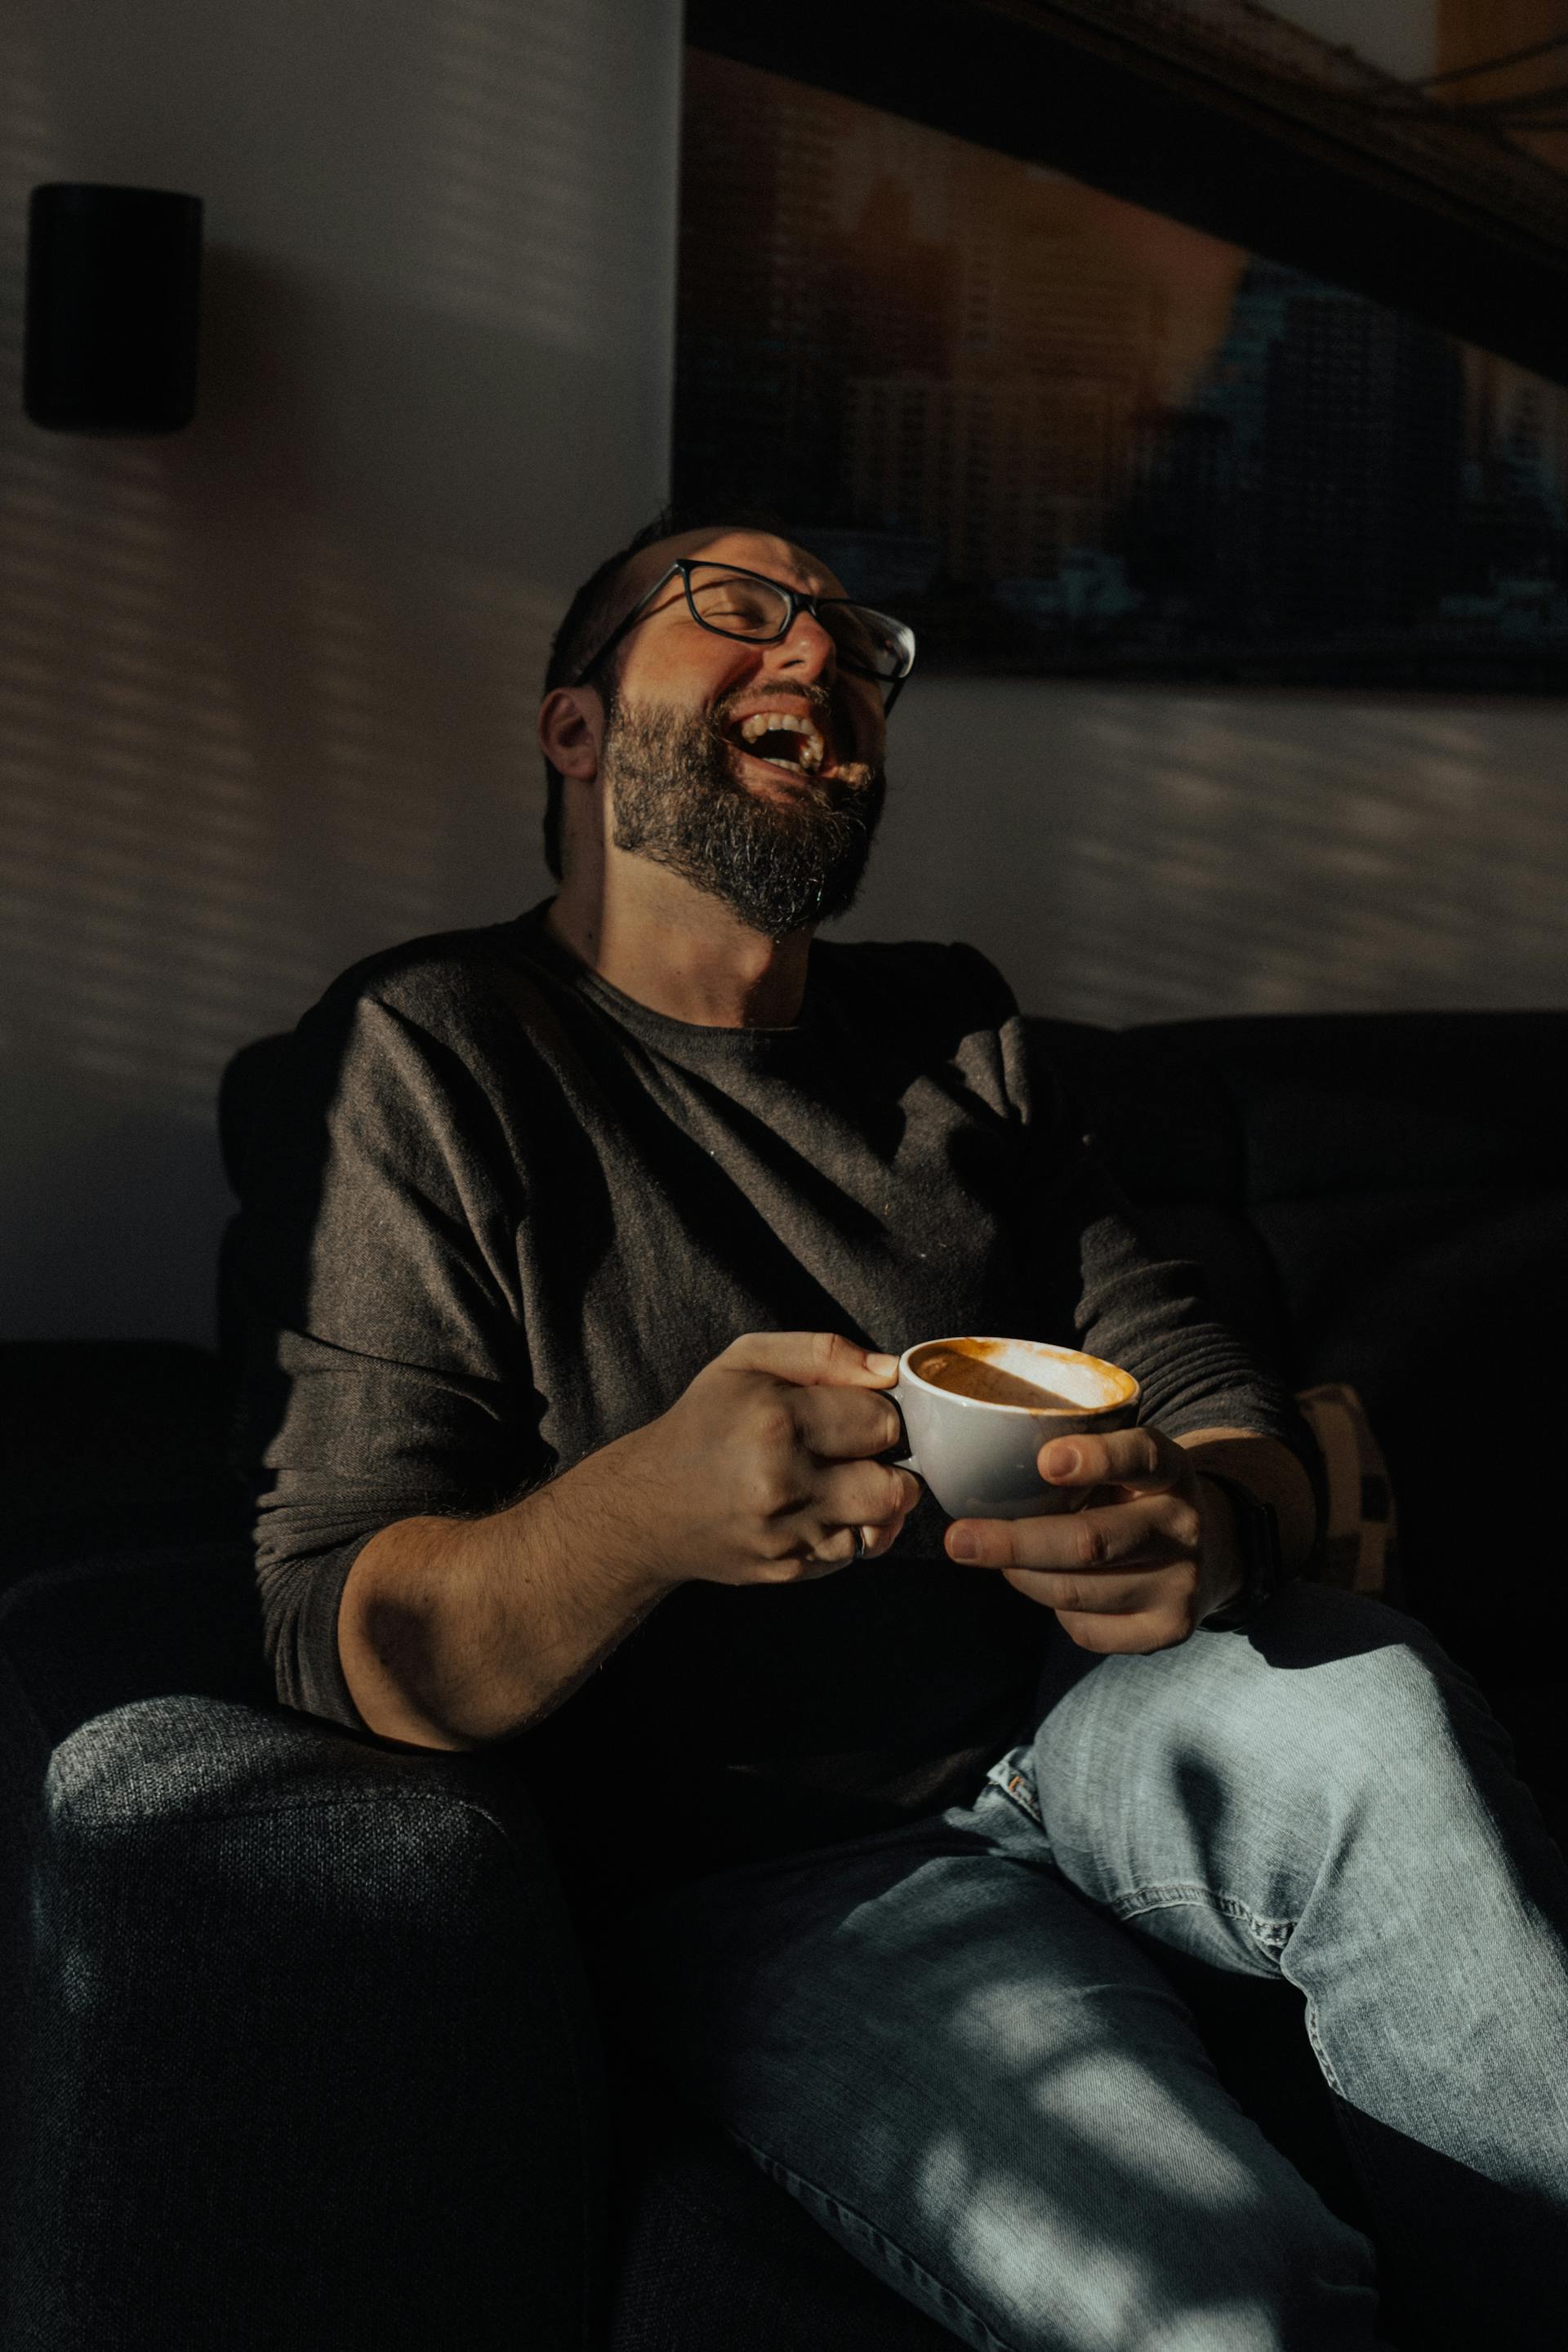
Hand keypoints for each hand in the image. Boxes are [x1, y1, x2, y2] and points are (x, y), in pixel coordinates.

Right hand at [614, 1331, 922, 1590]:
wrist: (647, 1506)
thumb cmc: (703, 1422)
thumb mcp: (748, 1362)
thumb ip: (823, 1353)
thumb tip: (888, 1372)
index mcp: (778, 1421)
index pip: (884, 1422)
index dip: (882, 1416)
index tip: (860, 1416)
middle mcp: (784, 1484)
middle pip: (895, 1487)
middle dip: (891, 1468)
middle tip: (862, 1455)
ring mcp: (786, 1535)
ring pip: (879, 1527)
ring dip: (870, 1505)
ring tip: (836, 1482)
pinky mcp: (786, 1570)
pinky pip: (849, 1555)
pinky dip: (844, 1532)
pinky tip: (813, 1510)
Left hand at [944, 1426, 1245, 1653]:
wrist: (1207, 1552)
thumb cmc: (1133, 1497)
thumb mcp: (1121, 1465)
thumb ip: (1072, 1463)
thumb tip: (978, 1479)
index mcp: (1172, 1470)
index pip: (1142, 1456)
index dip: (1096, 1458)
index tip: (1045, 1460)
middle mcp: (1184, 1525)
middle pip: (1091, 1541)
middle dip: (1015, 1543)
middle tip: (957, 1540)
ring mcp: (1182, 1583)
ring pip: (1076, 1590)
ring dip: (1022, 1576)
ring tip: (997, 1559)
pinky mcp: (1169, 1630)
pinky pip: (1085, 1628)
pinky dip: (1053, 1609)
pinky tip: (1051, 1586)